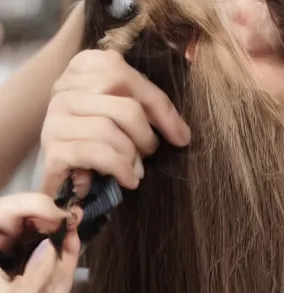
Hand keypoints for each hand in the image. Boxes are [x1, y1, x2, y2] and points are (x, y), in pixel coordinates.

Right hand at [41, 48, 190, 197]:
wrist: (63, 184)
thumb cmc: (98, 148)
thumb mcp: (121, 121)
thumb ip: (144, 111)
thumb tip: (182, 134)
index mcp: (82, 70)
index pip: (125, 75)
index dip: (160, 107)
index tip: (181, 136)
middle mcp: (64, 89)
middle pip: (122, 105)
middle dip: (145, 136)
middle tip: (148, 154)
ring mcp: (55, 118)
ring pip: (109, 130)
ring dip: (131, 156)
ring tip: (135, 170)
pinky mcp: (53, 149)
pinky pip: (96, 153)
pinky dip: (119, 168)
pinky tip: (128, 180)